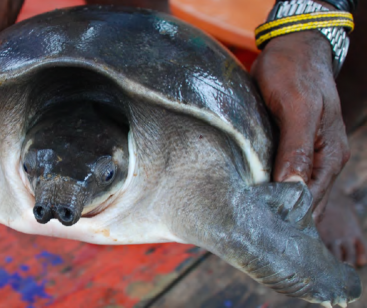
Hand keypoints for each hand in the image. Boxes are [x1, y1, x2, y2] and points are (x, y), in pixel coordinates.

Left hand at [251, 30, 349, 219]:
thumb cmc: (295, 72)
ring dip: (273, 201)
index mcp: (330, 155)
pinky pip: (283, 173)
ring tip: (246, 213)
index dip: (287, 214)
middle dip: (279, 213)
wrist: (293, 46)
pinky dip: (269, 185)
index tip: (258, 223)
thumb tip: (292, 187)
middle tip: (247, 224)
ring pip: (292, 189)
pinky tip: (250, 191)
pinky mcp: (290, 145)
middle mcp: (321, 160)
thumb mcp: (297, 108)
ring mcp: (306, 154)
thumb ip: (297, 148)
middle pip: (303, 200)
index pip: (311, 199)